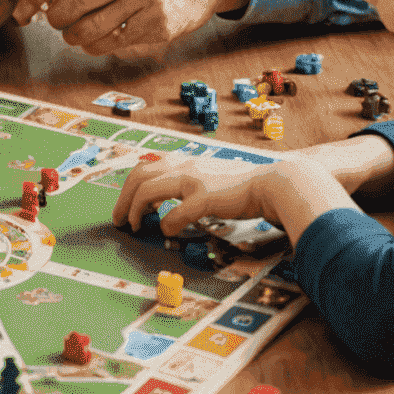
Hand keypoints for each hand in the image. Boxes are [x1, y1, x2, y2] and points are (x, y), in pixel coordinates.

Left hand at [13, 0, 247, 53]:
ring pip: (90, 27)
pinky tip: (92, 39)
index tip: (26, 1)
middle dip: (53, 15)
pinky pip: (113, 42)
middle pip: (73, 1)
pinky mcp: (159, 25)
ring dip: (71, 34)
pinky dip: (94, 45)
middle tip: (50, 18)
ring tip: (70, 30)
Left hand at [112, 151, 363, 252]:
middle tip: (119, 219)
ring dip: (135, 208)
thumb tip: (174, 203)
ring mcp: (194, 180)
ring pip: (149, 188)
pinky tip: (167, 231)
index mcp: (185, 162)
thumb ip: (191, 185)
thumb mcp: (210, 180)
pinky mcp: (206, 197)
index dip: (130, 186)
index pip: (146, 166)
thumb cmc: (241, 187)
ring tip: (133, 225)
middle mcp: (185, 166)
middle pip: (140, 174)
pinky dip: (167, 223)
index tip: (125, 205)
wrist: (274, 184)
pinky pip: (177, 212)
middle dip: (123, 197)